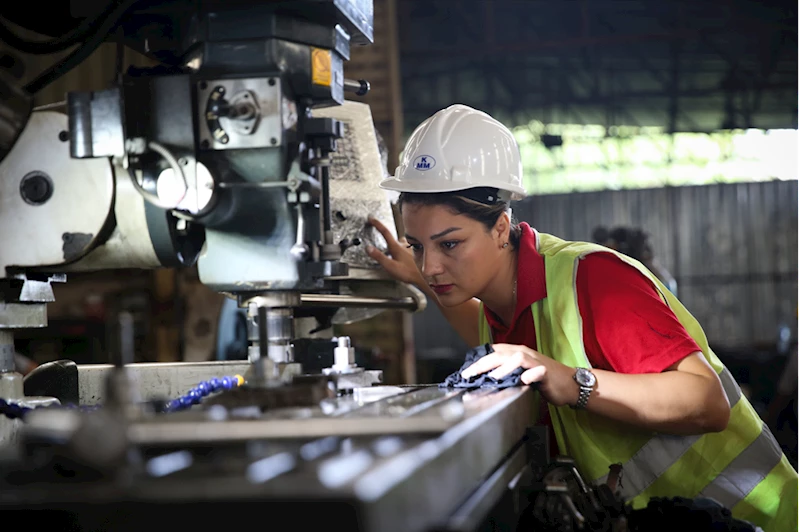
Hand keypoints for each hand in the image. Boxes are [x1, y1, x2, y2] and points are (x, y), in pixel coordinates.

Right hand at [365, 215, 424, 286]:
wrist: (425, 277)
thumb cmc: (409, 273)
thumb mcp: (390, 266)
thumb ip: (379, 257)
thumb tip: (368, 248)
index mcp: (396, 247)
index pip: (385, 232)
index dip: (377, 224)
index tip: (371, 218)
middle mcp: (404, 245)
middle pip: (394, 239)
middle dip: (389, 242)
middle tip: (387, 249)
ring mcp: (410, 248)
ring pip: (402, 243)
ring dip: (399, 247)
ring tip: (397, 256)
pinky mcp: (416, 253)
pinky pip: (409, 249)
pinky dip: (406, 252)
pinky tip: (407, 260)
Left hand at [460, 343, 577, 406]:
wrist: (570, 384)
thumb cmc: (544, 379)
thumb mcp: (521, 373)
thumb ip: (505, 373)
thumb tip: (484, 379)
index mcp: (516, 353)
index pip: (493, 352)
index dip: (478, 361)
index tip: (465, 372)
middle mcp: (524, 354)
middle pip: (501, 354)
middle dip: (483, 364)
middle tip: (469, 374)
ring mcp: (536, 362)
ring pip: (517, 358)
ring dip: (504, 368)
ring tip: (492, 378)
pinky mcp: (547, 373)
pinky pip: (538, 371)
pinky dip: (530, 375)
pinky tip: (524, 381)